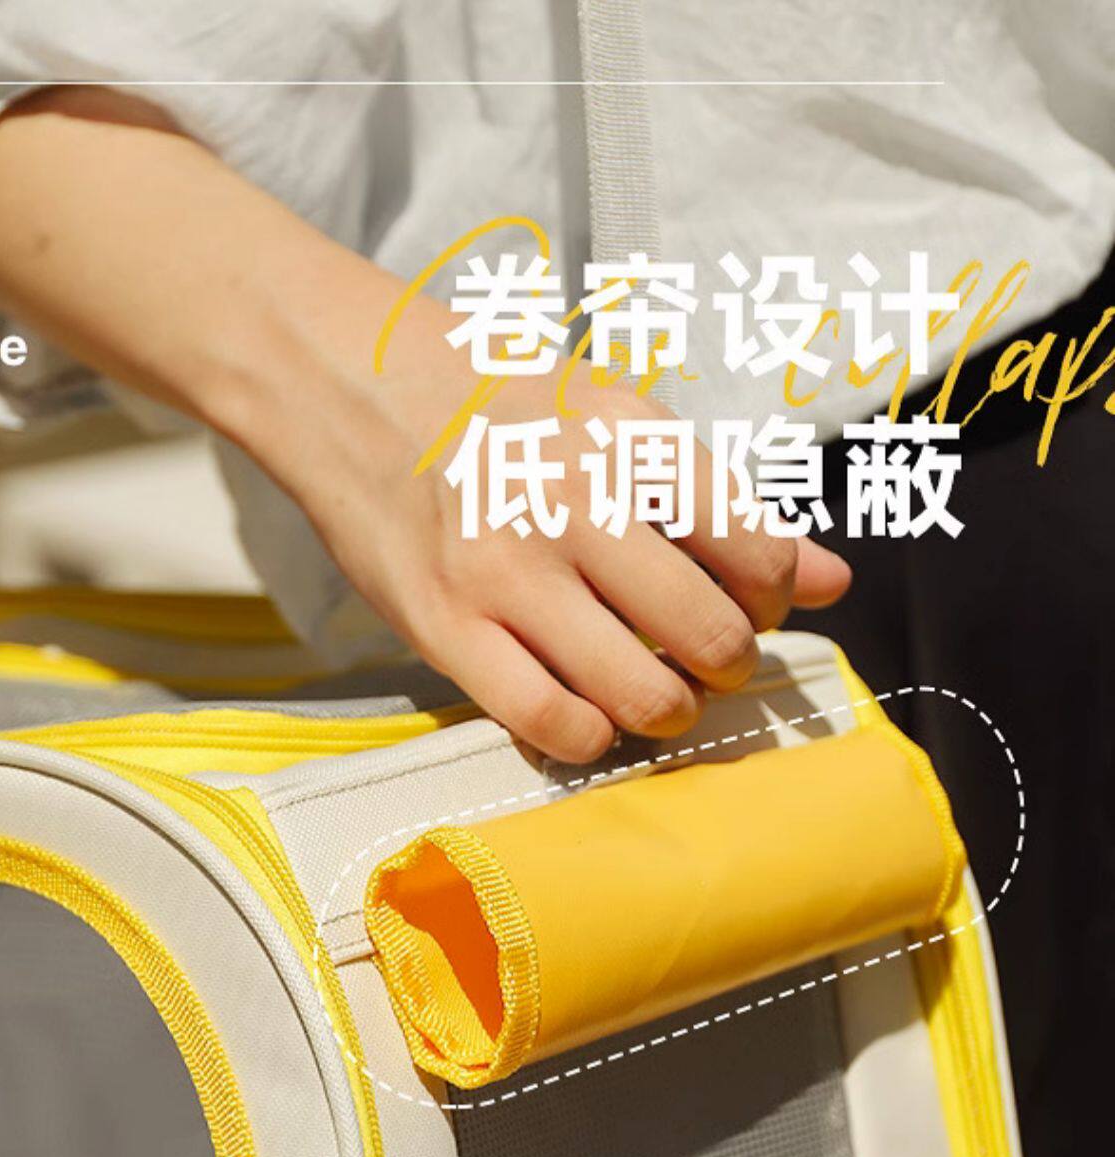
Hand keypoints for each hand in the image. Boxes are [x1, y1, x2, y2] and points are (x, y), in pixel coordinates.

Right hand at [253, 294, 850, 760]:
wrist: (355, 388)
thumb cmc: (496, 407)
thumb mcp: (616, 422)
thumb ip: (722, 504)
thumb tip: (833, 579)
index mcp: (629, 439)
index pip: (755, 554)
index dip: (771, 601)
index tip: (749, 607)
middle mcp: (576, 503)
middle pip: (710, 635)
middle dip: (726, 667)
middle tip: (706, 663)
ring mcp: (507, 572)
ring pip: (640, 691)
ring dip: (666, 711)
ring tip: (653, 695)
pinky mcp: (447, 627)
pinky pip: (548, 720)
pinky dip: (587, 736)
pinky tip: (586, 714)